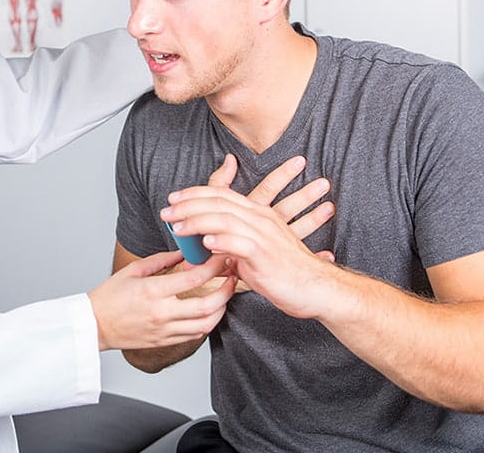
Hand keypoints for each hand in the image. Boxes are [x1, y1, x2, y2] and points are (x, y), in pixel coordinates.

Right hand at [89, 249, 235, 350]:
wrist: (94, 325)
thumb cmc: (109, 297)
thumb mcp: (133, 271)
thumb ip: (162, 260)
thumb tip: (184, 252)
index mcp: (153, 291)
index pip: (195, 278)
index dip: (214, 267)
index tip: (222, 259)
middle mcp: (162, 312)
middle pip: (208, 305)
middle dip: (227, 290)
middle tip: (232, 278)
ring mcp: (165, 330)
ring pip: (207, 324)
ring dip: (221, 309)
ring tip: (224, 296)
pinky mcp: (165, 341)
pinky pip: (195, 335)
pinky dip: (207, 323)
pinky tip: (208, 312)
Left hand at [163, 159, 337, 317]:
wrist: (317, 288)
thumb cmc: (284, 273)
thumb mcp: (253, 254)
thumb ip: (231, 247)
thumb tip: (208, 251)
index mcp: (258, 215)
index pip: (221, 195)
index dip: (194, 194)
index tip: (173, 199)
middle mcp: (260, 219)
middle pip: (218, 202)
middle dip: (188, 204)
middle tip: (166, 211)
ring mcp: (264, 235)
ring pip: (224, 218)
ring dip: (196, 221)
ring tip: (177, 228)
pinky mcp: (265, 255)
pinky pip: (239, 243)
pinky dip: (220, 240)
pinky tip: (204, 243)